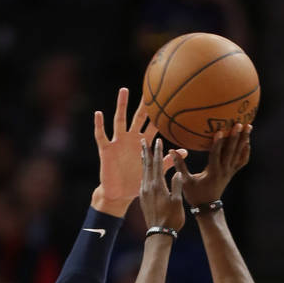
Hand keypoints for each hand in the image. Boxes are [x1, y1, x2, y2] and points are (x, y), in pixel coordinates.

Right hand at [92, 88, 186, 215]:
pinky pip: (101, 135)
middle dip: (143, 104)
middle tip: (149, 87)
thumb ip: (167, 160)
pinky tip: (98, 114)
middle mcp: (131, 139)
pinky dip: (99, 125)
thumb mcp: (154, 171)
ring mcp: (118, 142)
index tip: (166, 97)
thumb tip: (185, 151)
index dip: (159, 113)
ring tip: (124, 90)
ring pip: (120, 120)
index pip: (153, 124)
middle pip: (138, 117)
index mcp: (143, 143)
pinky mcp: (106, 150)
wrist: (119, 195)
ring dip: (122, 106)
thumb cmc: (135, 183)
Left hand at [139, 138, 185, 232]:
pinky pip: (143, 180)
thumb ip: (176, 185)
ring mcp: (144, 193)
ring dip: (143, 160)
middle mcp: (148, 187)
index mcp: (157, 186)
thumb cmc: (171, 219)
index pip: (157, 164)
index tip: (158, 140)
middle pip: (147, 165)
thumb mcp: (177, 201)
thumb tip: (178, 172)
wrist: (158, 234)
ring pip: (143, 172)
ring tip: (142, 151)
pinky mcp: (142, 198)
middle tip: (143, 139)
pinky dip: (144, 171)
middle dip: (146, 151)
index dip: (157, 151)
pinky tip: (144, 170)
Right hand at [172, 123, 251, 206]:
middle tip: (239, 123)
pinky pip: (242, 162)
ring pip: (238, 154)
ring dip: (244, 140)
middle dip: (235, 137)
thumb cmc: (195, 195)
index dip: (218, 143)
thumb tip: (171, 151)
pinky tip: (247, 142)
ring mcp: (229, 172)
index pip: (215, 155)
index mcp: (212, 172)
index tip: (220, 130)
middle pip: (231, 152)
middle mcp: (223, 171)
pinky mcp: (232, 173)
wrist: (208, 208)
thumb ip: (179, 165)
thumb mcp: (185, 181)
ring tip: (248, 127)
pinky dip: (245, 152)